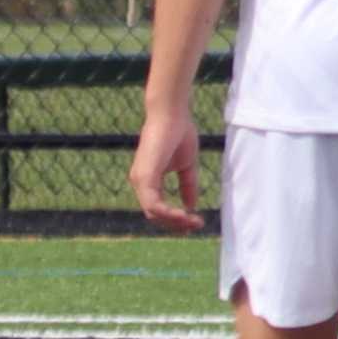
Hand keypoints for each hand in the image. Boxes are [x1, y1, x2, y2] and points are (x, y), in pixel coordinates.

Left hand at [131, 92, 206, 231]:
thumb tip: (191, 206)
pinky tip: (184, 214)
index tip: (197, 221)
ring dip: (175, 221)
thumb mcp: (187, 165)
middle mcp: (140, 182)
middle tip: (197, 225)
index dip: (176, 218)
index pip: (158, 209)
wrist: (173, 113)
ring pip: (153, 213)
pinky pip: (153, 204)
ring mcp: (140, 180)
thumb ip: (188, 185)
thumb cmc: (179, 133)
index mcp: (148, 180)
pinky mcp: (144, 176)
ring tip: (193, 221)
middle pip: (154, 215)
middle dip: (177, 224)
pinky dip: (168, 213)